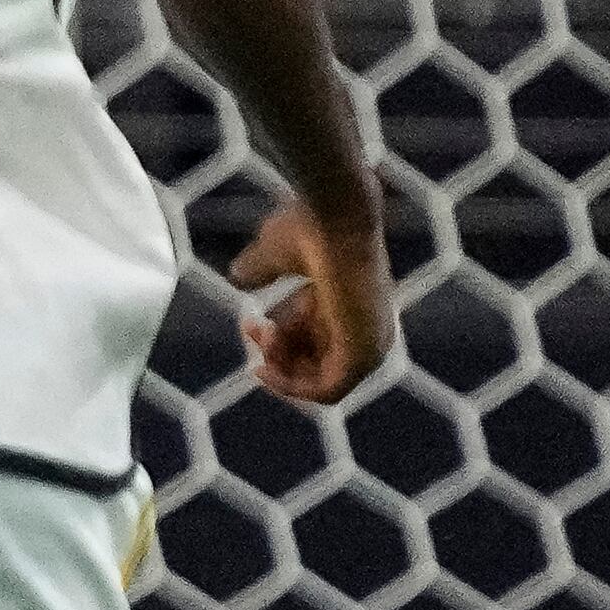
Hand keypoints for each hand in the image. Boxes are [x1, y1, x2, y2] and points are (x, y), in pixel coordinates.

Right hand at [228, 195, 389, 405]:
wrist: (336, 218)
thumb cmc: (311, 228)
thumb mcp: (273, 253)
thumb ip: (260, 269)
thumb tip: (240, 278)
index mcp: (353, 306)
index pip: (316, 343)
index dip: (279, 340)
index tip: (251, 324)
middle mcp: (367, 329)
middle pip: (314, 365)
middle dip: (275, 354)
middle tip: (254, 329)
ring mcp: (370, 344)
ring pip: (317, 382)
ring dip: (279, 368)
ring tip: (264, 336)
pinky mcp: (364, 355)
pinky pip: (327, 392)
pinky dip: (292, 385)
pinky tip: (267, 364)